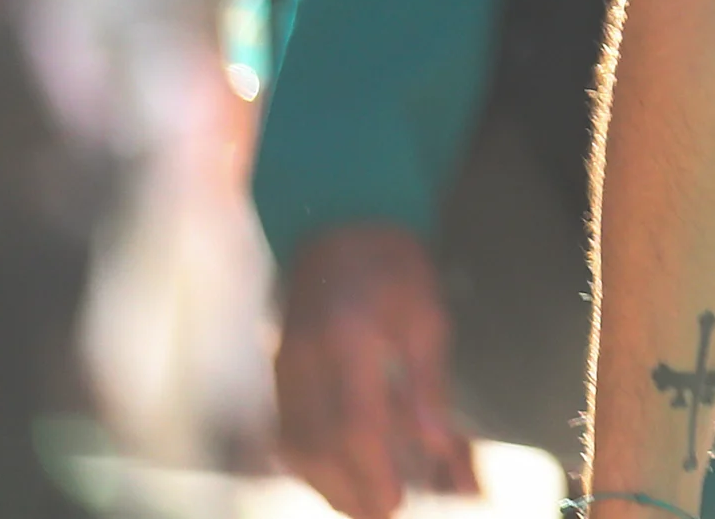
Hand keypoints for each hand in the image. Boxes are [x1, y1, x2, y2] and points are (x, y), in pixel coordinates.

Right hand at [275, 221, 477, 518]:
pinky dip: (312, 461)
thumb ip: (428, 385)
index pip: (353, 424)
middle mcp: (305, 358)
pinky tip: (341, 473)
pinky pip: (286, 430)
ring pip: (295, 446)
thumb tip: (437, 444)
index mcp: (348, 339)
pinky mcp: (277, 371)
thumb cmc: (393, 267)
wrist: (339, 224)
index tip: (397, 501)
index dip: (372, 472)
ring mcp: (284, 366)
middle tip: (386, 512)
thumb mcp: (427, 317)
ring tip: (367, 502)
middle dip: (350, 491)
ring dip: (329, 483)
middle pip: (317, 447)